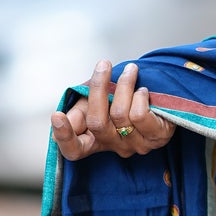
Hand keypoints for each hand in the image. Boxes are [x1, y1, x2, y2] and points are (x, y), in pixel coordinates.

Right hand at [51, 59, 176, 163]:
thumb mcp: (95, 102)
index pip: (74, 150)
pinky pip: (140, 116)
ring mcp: (136, 145)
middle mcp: (114, 146)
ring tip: (131, 71)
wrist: (159, 94)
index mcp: (94, 140)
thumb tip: (64, 119)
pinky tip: (144, 91)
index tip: (57, 115)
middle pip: (96, 123)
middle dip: (98, 88)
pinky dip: (140, 96)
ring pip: (120, 115)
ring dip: (124, 85)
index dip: (63, 137)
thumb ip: (79, 111)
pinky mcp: (157, 138)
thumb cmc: (121, 99)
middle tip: (104, 64)